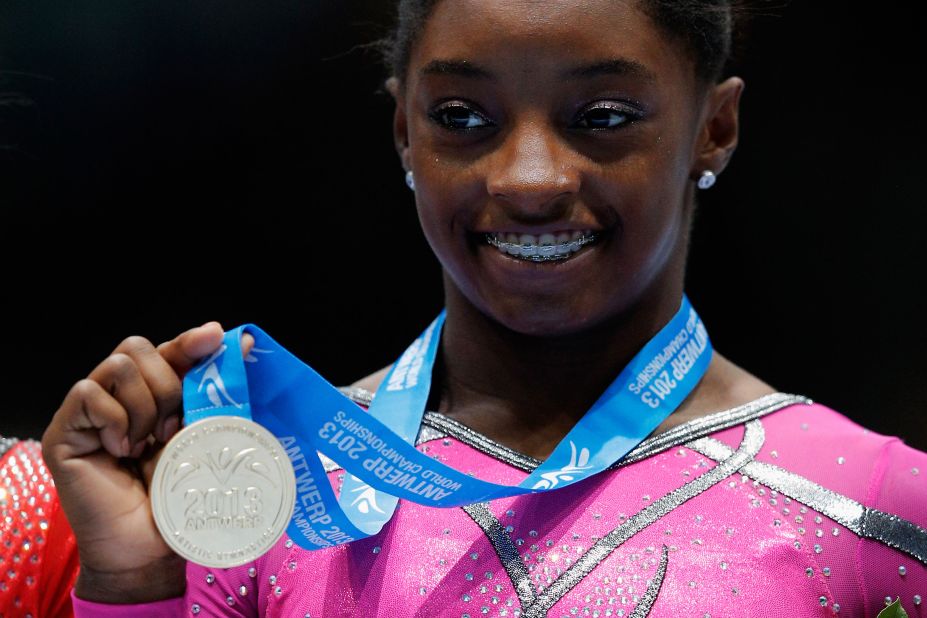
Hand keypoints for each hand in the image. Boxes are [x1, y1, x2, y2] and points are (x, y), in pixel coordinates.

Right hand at [41, 322, 254, 602]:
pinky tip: (121, 450)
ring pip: (118, 366)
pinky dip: (115, 419)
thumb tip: (242, 344)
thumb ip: (216, 394)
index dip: (190, 342)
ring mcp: (90, 413)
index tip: (215, 338)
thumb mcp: (203, 437)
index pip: (168, 350)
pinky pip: (89, 392)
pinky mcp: (65, 431)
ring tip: (146, 444)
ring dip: (144, 406)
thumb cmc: (179, 499)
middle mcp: (119, 398)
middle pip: (139, 348)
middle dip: (167, 384)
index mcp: (154, 396)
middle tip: (171, 429)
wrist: (151, 549)